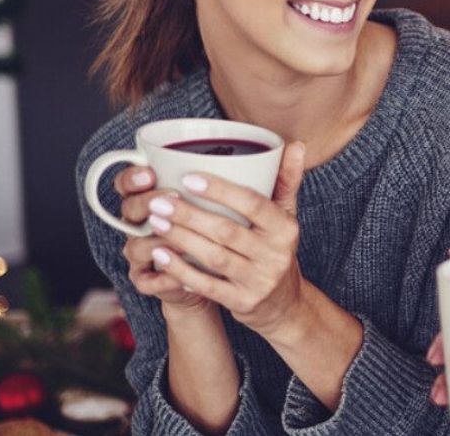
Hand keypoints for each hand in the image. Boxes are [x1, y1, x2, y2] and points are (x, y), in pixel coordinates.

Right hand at [116, 165, 208, 312]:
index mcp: (148, 200)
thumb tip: (234, 159)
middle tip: (171, 198)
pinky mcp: (147, 280)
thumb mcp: (211, 203)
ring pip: (135, 246)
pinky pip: (146, 280)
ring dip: (156, 241)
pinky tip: (180, 276)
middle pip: (129, 210)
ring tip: (178, 238)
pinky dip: (163, 277)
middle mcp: (139, 225)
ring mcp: (140, 254)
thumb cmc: (211, 230)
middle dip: (147, 202)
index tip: (150, 173)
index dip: (131, 178)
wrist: (207, 275)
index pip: (126, 184)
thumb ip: (210, 185)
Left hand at [145, 141, 308, 335]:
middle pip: (227, 231)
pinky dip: (181, 270)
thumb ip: (287, 180)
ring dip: (180, 238)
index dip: (221, 190)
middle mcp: (276, 255)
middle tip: (158, 201)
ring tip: (154, 222)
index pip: (253, 204)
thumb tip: (295, 144)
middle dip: (189, 215)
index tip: (188, 178)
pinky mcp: (242, 302)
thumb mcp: (286, 216)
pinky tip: (161, 255)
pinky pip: (207, 285)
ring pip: (214, 257)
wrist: (283, 303)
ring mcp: (259, 281)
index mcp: (285, 228)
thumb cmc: (276, 249)